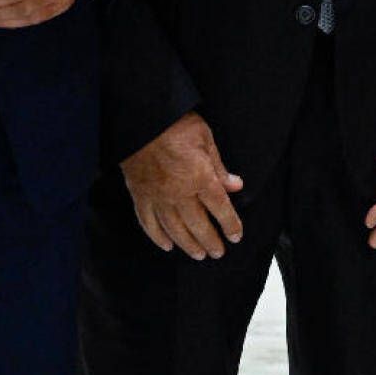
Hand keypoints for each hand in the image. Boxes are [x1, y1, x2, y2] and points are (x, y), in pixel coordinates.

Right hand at [121, 113, 245, 259]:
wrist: (138, 119)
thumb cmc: (175, 124)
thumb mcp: (206, 139)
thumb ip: (220, 167)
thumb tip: (236, 186)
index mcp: (200, 178)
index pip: (221, 209)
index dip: (231, 225)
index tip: (236, 236)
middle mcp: (179, 192)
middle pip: (198, 225)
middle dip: (211, 241)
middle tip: (218, 253)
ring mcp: (157, 196)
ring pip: (174, 228)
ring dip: (188, 244)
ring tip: (199, 255)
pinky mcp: (139, 194)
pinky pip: (148, 221)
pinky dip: (157, 236)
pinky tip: (166, 245)